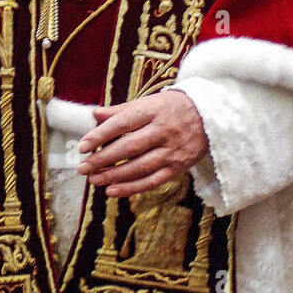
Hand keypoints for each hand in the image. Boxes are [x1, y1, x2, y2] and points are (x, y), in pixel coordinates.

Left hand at [77, 89, 208, 196]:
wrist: (210, 118)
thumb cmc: (172, 108)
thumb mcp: (149, 102)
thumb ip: (121, 110)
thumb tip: (95, 114)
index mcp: (153, 111)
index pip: (122, 123)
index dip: (101, 135)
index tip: (82, 146)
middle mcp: (163, 131)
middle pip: (129, 147)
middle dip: (103, 159)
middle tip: (83, 168)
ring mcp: (171, 151)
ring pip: (139, 167)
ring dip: (114, 176)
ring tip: (94, 180)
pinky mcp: (177, 167)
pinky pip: (152, 181)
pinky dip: (132, 188)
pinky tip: (113, 191)